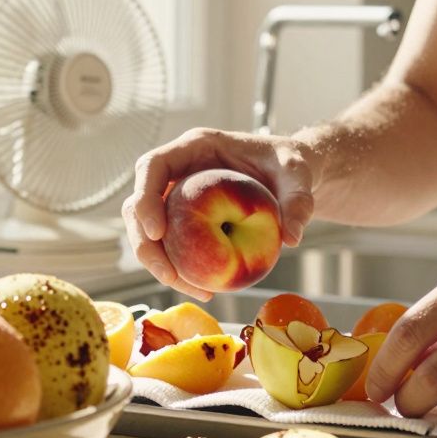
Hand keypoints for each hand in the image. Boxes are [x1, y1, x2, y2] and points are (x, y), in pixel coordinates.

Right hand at [122, 128, 316, 300]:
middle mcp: (178, 170)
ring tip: (190, 289)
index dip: (145, 198)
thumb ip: (298, 202)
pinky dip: (180, 270)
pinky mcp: (184, 219)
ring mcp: (177, 196)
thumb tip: (292, 238)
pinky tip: (204, 290)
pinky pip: (171, 245)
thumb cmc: (290, 167)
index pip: (152, 166)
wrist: (289, 177)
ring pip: (147, 230)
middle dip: (144, 243)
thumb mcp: (298, 177)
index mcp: (195, 147)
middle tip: (169, 275)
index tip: (157, 232)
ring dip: (159, 263)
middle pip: (138, 204)